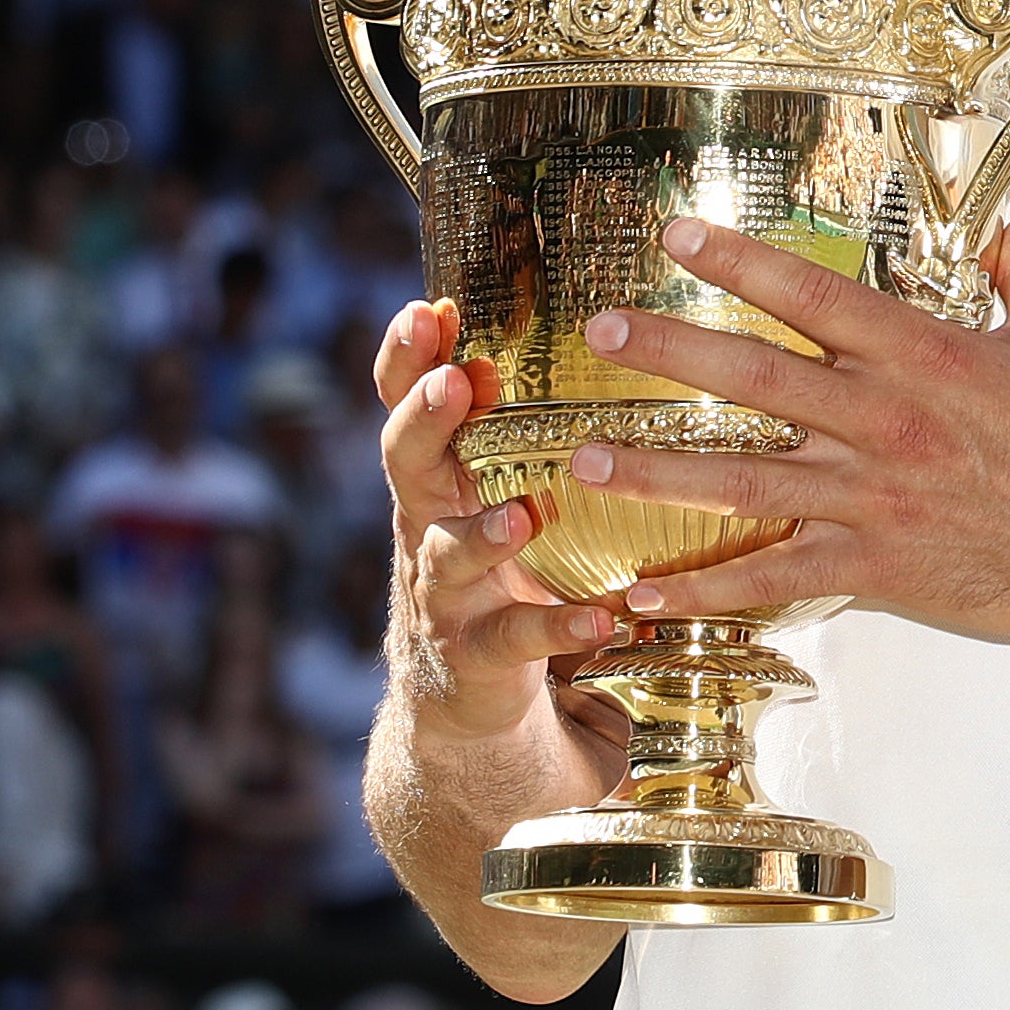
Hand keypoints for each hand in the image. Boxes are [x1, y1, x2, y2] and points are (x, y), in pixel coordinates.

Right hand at [370, 301, 627, 822]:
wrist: (460, 698)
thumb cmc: (493, 565)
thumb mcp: (493, 488)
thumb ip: (520, 427)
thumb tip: (598, 324)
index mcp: (438, 475)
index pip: (407, 405)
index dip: (406, 360)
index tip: (426, 310)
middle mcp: (427, 527)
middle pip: (407, 465)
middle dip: (424, 422)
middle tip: (451, 384)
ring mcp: (445, 594)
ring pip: (447, 556)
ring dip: (481, 534)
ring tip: (521, 516)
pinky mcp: (479, 656)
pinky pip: (517, 638)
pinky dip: (558, 628)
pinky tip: (603, 620)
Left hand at [558, 217, 1009, 653]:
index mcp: (925, 356)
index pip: (814, 295)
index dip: (740, 262)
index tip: (678, 234)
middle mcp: (886, 421)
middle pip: (756, 379)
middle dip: (670, 350)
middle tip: (602, 328)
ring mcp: (875, 499)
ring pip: (744, 482)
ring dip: (657, 474)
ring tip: (586, 461)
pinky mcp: (877, 567)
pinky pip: (776, 579)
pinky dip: (707, 590)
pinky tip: (646, 595)